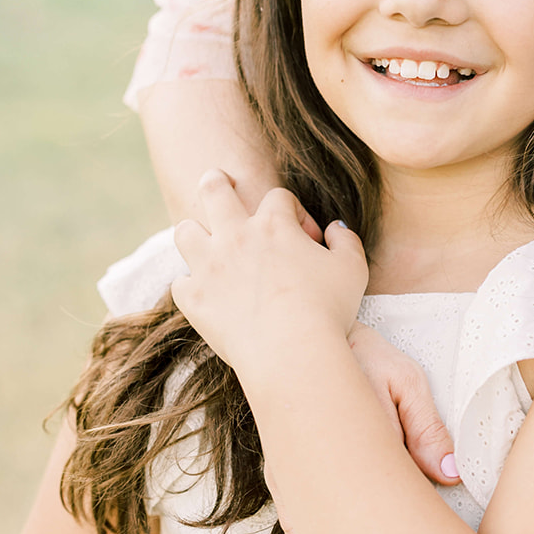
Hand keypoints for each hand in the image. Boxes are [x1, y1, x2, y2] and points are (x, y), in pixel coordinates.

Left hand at [172, 171, 366, 374]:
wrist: (291, 352)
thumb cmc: (327, 310)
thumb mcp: (353, 270)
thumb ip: (346, 241)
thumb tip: (335, 228)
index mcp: (274, 225)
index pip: (278, 198)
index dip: (294, 212)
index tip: (305, 237)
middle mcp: (235, 237)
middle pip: (214, 191)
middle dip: (216, 182)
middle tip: (219, 181)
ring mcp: (209, 267)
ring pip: (185, 232)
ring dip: (195, 233)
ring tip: (204, 240)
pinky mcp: (194, 299)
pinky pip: (181, 283)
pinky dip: (192, 286)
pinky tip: (206, 294)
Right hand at [280, 325, 457, 533]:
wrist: (304, 337)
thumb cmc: (365, 358)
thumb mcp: (403, 380)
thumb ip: (426, 427)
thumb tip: (451, 476)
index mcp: (348, 435)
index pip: (375, 489)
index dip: (394, 530)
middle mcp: (311, 459)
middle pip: (329, 521)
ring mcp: (292, 469)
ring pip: (302, 527)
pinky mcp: (284, 473)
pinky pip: (292, 520)